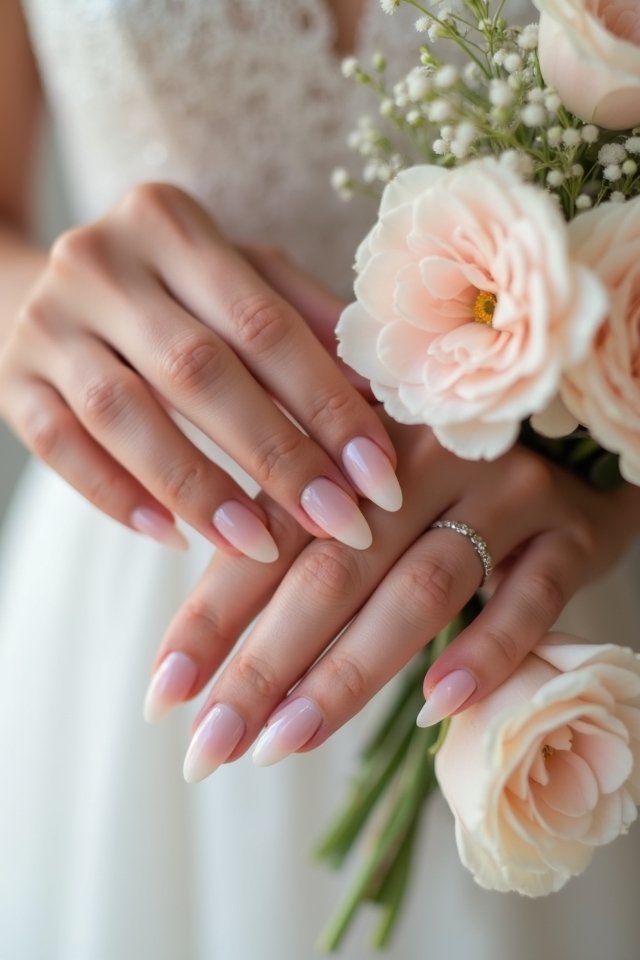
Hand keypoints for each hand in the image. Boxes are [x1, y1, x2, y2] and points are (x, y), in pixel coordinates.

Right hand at [0, 183, 399, 557]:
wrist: (37, 284)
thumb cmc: (167, 288)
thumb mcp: (235, 276)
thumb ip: (301, 318)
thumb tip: (376, 388)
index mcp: (169, 222)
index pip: (264, 323)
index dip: (326, 404)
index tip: (376, 475)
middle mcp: (100, 262)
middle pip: (198, 370)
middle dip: (276, 456)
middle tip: (337, 522)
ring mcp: (47, 321)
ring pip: (122, 413)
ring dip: (198, 488)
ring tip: (258, 545)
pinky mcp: (10, 377)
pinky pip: (59, 447)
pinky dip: (117, 496)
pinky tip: (173, 536)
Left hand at [144, 412, 637, 781]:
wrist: (575, 442)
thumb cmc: (446, 486)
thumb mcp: (369, 497)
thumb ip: (302, 546)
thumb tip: (210, 650)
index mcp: (355, 442)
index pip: (270, 534)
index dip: (212, 615)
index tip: (165, 695)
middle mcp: (425, 457)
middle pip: (334, 567)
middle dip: (264, 663)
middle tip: (211, 744)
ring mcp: (503, 492)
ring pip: (418, 586)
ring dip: (349, 672)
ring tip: (285, 742)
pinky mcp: (568, 533)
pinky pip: (526, 598)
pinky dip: (482, 652)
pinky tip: (435, 709)